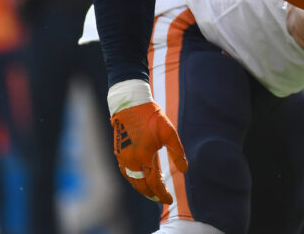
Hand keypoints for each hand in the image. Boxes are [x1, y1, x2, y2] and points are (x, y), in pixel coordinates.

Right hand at [109, 81, 187, 203]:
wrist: (130, 103)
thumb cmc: (151, 116)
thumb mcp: (169, 132)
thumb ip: (177, 152)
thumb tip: (185, 170)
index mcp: (144, 156)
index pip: (154, 183)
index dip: (162, 193)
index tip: (170, 200)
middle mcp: (130, 160)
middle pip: (141, 186)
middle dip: (152, 194)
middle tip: (161, 199)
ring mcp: (122, 157)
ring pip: (132, 180)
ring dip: (142, 189)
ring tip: (152, 193)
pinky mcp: (118, 153)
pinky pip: (126, 173)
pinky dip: (134, 180)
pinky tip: (140, 179)